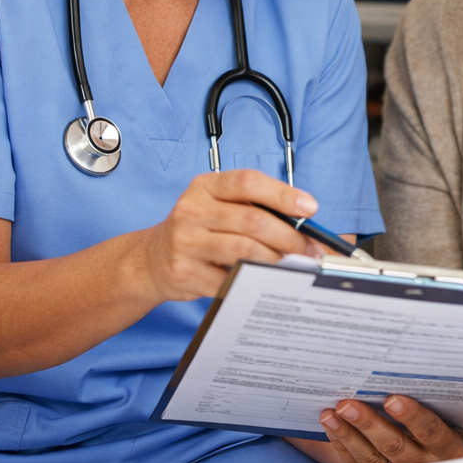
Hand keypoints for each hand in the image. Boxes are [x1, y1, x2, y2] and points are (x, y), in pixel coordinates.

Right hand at [130, 170, 320, 301]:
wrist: (151, 260)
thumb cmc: (197, 230)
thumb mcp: (218, 206)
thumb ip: (255, 207)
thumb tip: (305, 222)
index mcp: (205, 187)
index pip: (248, 182)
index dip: (283, 195)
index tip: (310, 208)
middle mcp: (192, 210)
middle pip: (252, 220)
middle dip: (290, 237)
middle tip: (311, 249)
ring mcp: (186, 242)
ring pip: (244, 250)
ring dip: (276, 259)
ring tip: (293, 265)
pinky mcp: (185, 271)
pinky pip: (230, 278)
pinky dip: (253, 280)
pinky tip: (264, 279)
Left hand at [318, 382, 462, 462]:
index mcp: (454, 447)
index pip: (433, 432)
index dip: (413, 417)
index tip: (393, 398)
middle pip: (396, 447)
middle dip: (370, 423)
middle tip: (348, 402)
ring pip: (372, 459)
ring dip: (349, 435)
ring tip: (332, 412)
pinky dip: (342, 446)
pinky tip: (330, 425)